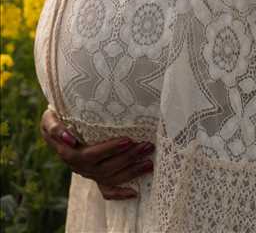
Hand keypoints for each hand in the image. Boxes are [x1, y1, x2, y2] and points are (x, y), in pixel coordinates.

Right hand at [40, 108, 154, 199]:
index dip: (110, 149)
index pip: (92, 154)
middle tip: (146, 146)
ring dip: (131, 171)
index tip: (127, 140)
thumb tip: (68, 138)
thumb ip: (54, 127)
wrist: (56, 128)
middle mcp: (80, 166)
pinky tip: (135, 192)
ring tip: (149, 161)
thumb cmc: (55, 119)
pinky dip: (120, 193)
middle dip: (128, 157)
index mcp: (69, 153)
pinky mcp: (94, 175)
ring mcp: (88, 172)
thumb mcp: (49, 118)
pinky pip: (106, 190)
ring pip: (111, 177)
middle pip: (106, 167)